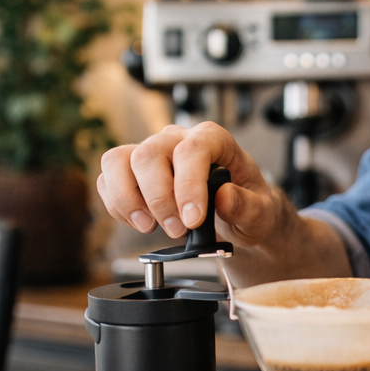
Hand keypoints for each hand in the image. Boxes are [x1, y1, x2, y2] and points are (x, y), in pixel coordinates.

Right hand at [97, 122, 283, 243]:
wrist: (237, 215)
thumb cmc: (249, 206)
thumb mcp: (262, 212)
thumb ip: (248, 206)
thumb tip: (224, 197)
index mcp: (214, 139)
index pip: (193, 149)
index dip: (189, 185)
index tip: (193, 219)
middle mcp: (177, 139)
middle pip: (149, 155)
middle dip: (159, 199)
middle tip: (178, 231)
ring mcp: (152, 152)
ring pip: (119, 161)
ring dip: (129, 200)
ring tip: (150, 227)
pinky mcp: (132, 171)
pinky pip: (108, 179)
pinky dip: (117, 205)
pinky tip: (140, 222)